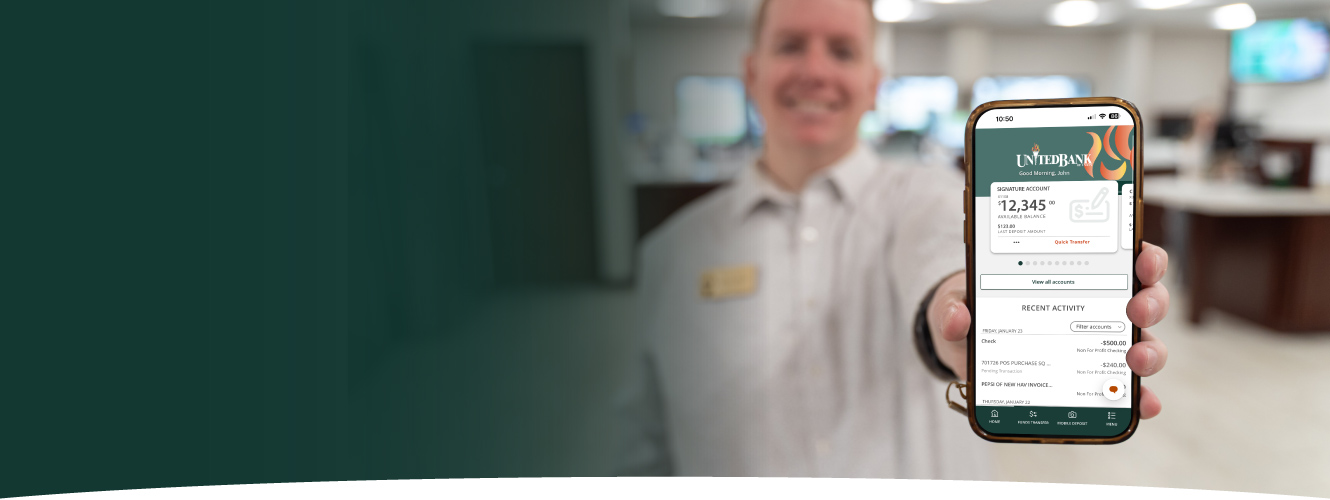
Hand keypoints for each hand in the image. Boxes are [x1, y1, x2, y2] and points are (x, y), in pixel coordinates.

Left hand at [927, 242, 1171, 418]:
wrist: (962, 344)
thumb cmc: (969, 310)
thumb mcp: (955, 301)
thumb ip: (954, 306)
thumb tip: (958, 319)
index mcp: (1075, 273)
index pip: (1125, 256)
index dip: (1145, 255)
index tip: (1142, 259)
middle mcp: (1098, 305)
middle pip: (1145, 298)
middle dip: (1151, 302)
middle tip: (1135, 309)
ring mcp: (1098, 343)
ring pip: (1144, 343)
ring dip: (1150, 351)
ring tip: (1134, 359)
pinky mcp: (1090, 377)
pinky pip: (1124, 388)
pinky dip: (1138, 396)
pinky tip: (1141, 403)